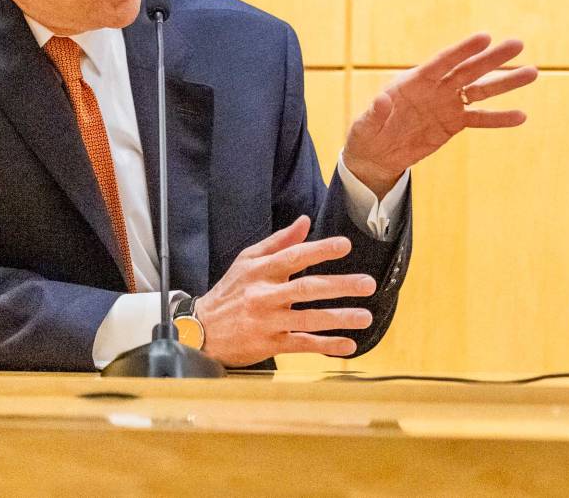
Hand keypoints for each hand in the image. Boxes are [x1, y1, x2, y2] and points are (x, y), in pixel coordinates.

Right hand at [194, 216, 376, 366]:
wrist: (201, 330)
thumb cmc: (231, 291)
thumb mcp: (248, 261)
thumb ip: (279, 242)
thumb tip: (305, 222)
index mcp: (261, 271)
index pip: (294, 256)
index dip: (320, 250)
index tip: (345, 246)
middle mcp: (265, 295)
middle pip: (307, 289)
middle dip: (340, 286)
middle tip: (368, 284)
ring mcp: (268, 322)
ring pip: (308, 320)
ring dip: (339, 319)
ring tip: (365, 317)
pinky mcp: (269, 344)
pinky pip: (302, 345)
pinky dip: (326, 346)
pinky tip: (348, 345)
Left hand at [342, 33, 538, 195]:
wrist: (376, 155)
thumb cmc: (366, 134)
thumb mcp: (365, 125)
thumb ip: (375, 112)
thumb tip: (381, 100)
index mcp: (414, 81)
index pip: (442, 62)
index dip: (463, 50)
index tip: (485, 37)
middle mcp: (436, 88)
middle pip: (468, 70)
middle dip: (493, 58)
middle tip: (518, 45)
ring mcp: (447, 104)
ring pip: (481, 91)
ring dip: (506, 82)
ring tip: (532, 73)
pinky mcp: (454, 123)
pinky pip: (480, 119)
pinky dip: (499, 118)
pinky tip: (521, 116)